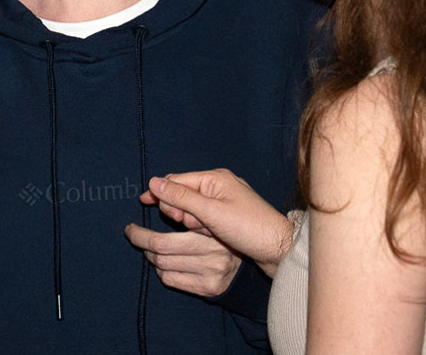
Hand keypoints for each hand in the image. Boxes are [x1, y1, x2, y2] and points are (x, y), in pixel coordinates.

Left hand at [124, 221, 241, 296]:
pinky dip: (161, 271)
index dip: (144, 230)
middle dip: (141, 240)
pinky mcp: (207, 288)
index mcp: (212, 230)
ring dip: (151, 256)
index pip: (170, 230)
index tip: (131, 226)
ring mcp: (211, 272)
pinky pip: (171, 279)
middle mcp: (214, 252)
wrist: (247, 264)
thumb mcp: (209, 218)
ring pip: (163, 264)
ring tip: (150, 249)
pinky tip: (164, 264)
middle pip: (162, 247)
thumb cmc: (220, 236)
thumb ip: (186, 210)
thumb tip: (156, 197)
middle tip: (132, 233)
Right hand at [137, 169, 293, 276]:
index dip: (161, 193)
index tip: (145, 204)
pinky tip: (214, 235)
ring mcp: (224, 199)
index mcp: (215, 178)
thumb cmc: (249, 229)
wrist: (279, 248)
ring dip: (193, 222)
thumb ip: (181, 198)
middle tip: (195, 224)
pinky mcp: (228, 214)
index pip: (177, 180)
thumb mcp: (211, 214)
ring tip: (210, 232)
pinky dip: (203, 227)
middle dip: (182, 212)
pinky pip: (204, 218)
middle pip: (183, 194)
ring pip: (192, 209)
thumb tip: (153, 183)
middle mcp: (219, 184)